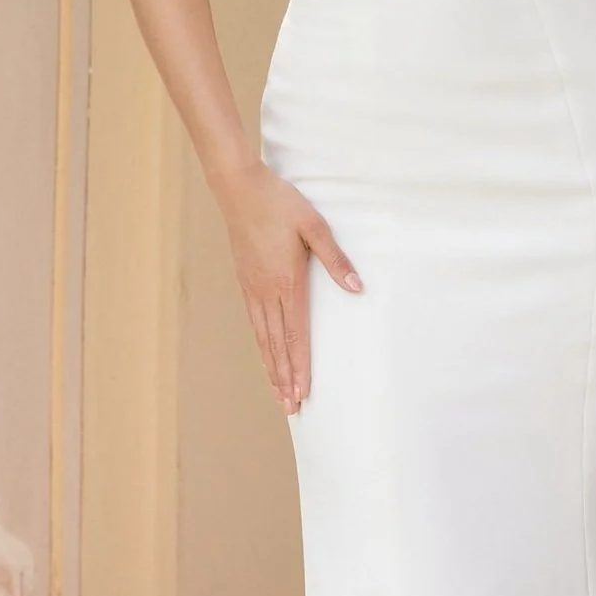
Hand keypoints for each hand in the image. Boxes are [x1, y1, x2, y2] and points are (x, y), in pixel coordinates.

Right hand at [217, 160, 360, 411]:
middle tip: (291, 407)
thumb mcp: (315, 226)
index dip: (300, 365)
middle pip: (277, 344)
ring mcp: (252, 288)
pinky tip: (264, 354)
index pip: (295, 334)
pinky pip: (254, 322)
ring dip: (271, 367)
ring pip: (263, 338)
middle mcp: (267, 291)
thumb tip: (357, 288)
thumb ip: (336, 260)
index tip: (304, 391)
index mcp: (287, 281)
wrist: (238, 188)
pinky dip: (260, 345)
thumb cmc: (279, 203)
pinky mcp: (245, 281)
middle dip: (285, 378)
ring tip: (277, 393)